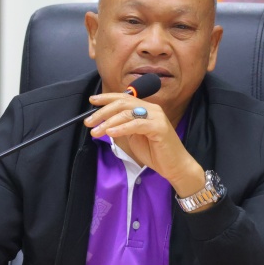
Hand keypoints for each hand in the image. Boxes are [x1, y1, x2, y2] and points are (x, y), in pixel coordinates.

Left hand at [84, 92, 205, 201]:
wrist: (175, 166)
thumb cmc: (155, 152)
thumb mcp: (133, 137)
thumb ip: (122, 127)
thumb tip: (105, 122)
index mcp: (146, 108)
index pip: (123, 98)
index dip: (106, 98)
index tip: (92, 101)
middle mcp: (151, 108)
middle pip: (122, 103)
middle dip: (102, 112)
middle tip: (88, 122)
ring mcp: (156, 116)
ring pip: (127, 113)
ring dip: (108, 121)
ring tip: (96, 131)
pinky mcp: (159, 127)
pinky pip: (136, 124)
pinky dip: (122, 128)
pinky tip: (111, 132)